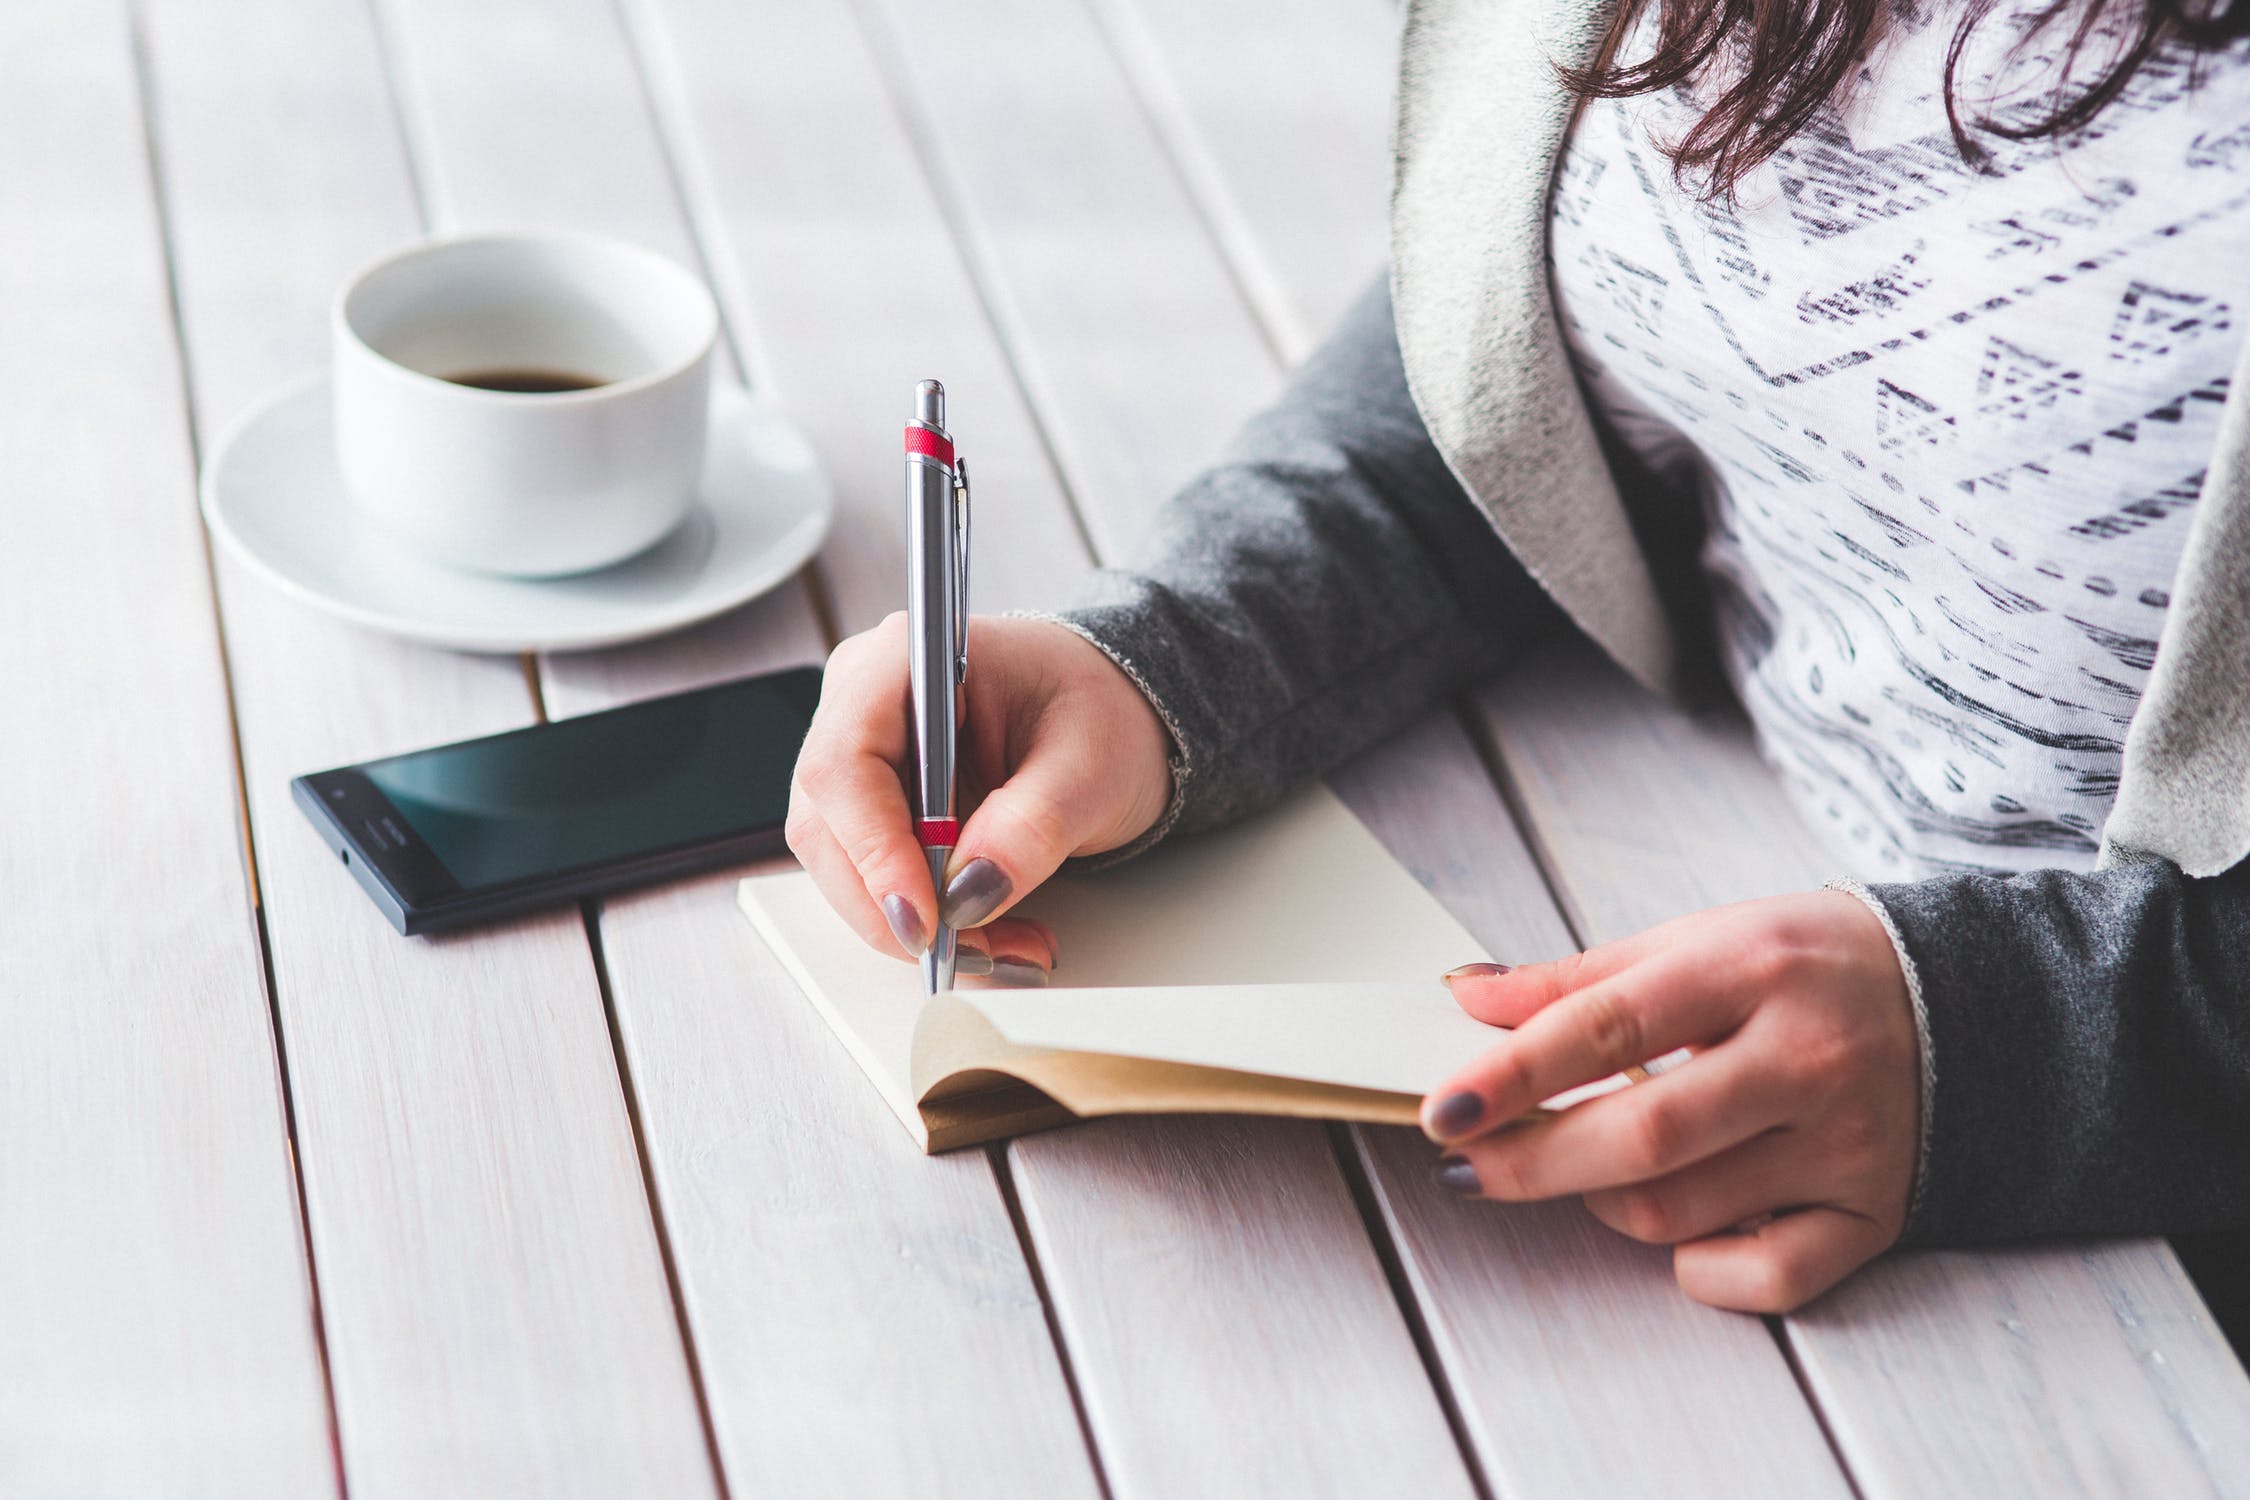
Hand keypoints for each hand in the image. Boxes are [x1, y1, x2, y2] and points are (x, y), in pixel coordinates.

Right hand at [786, 613, 1173, 981]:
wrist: (1111, 717)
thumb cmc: (1098, 711)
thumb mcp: (1090, 767)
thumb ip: (1031, 826)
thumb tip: (970, 891)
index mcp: (905, 660)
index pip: (845, 763)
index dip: (873, 849)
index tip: (924, 916)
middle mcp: (863, 705)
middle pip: (830, 826)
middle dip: (898, 906)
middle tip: (979, 951)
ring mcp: (862, 759)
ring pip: (845, 867)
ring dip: (918, 926)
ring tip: (1005, 949)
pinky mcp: (876, 808)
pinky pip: (873, 880)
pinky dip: (929, 922)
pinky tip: (989, 935)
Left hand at [1420, 891, 1919, 1311]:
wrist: (1974, 1000)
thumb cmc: (1808, 965)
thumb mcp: (1699, 938)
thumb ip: (1579, 977)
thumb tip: (1468, 1000)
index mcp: (1752, 969)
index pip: (1606, 1027)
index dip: (1512, 1074)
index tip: (1444, 1109)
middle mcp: (1806, 1058)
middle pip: (1642, 1137)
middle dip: (1532, 1162)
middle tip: (1466, 1165)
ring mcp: (1846, 1144)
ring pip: (1682, 1211)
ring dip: (1601, 1202)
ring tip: (1584, 1167)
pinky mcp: (1875, 1214)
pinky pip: (1767, 1277)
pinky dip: (1699, 1268)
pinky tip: (1677, 1230)